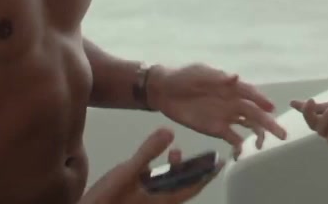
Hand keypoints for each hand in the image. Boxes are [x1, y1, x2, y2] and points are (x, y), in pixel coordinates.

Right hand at [80, 128, 220, 203]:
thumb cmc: (108, 199)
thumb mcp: (128, 172)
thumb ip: (148, 151)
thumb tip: (168, 131)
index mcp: (163, 200)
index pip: (192, 187)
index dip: (206, 175)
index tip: (219, 163)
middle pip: (181, 187)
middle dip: (190, 170)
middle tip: (198, 155)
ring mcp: (147, 203)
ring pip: (167, 187)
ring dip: (172, 171)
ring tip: (174, 153)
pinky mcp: (135, 201)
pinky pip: (154, 187)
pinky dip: (157, 175)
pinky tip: (149, 164)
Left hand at [149, 64, 287, 157]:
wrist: (163, 91)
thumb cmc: (183, 77)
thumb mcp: (199, 73)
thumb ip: (217, 77)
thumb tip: (235, 77)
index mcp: (230, 86)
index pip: (250, 93)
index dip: (261, 100)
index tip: (271, 109)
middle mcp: (232, 101)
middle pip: (254, 113)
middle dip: (268, 123)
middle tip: (281, 134)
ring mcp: (225, 116)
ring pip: (248, 126)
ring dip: (257, 135)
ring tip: (261, 146)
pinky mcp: (216, 129)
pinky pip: (232, 138)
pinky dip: (238, 146)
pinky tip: (241, 154)